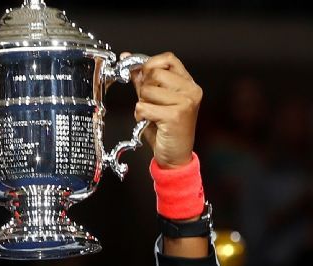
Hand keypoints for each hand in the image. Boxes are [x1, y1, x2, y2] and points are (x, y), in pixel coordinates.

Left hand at [127, 52, 201, 168]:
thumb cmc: (165, 128)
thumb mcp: (154, 100)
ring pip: (148, 90)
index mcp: (188, 83)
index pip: (168, 59)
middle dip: (144, 88)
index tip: (142, 77)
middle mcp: (190, 90)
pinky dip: (140, 115)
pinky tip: (149, 122)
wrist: (175, 154)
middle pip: (155, 73)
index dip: (150, 65)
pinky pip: (144, 107)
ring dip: (142, 103)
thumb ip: (143, 80)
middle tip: (149, 102)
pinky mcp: (175, 115)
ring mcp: (185, 102)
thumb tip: (128, 58)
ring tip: (151, 114)